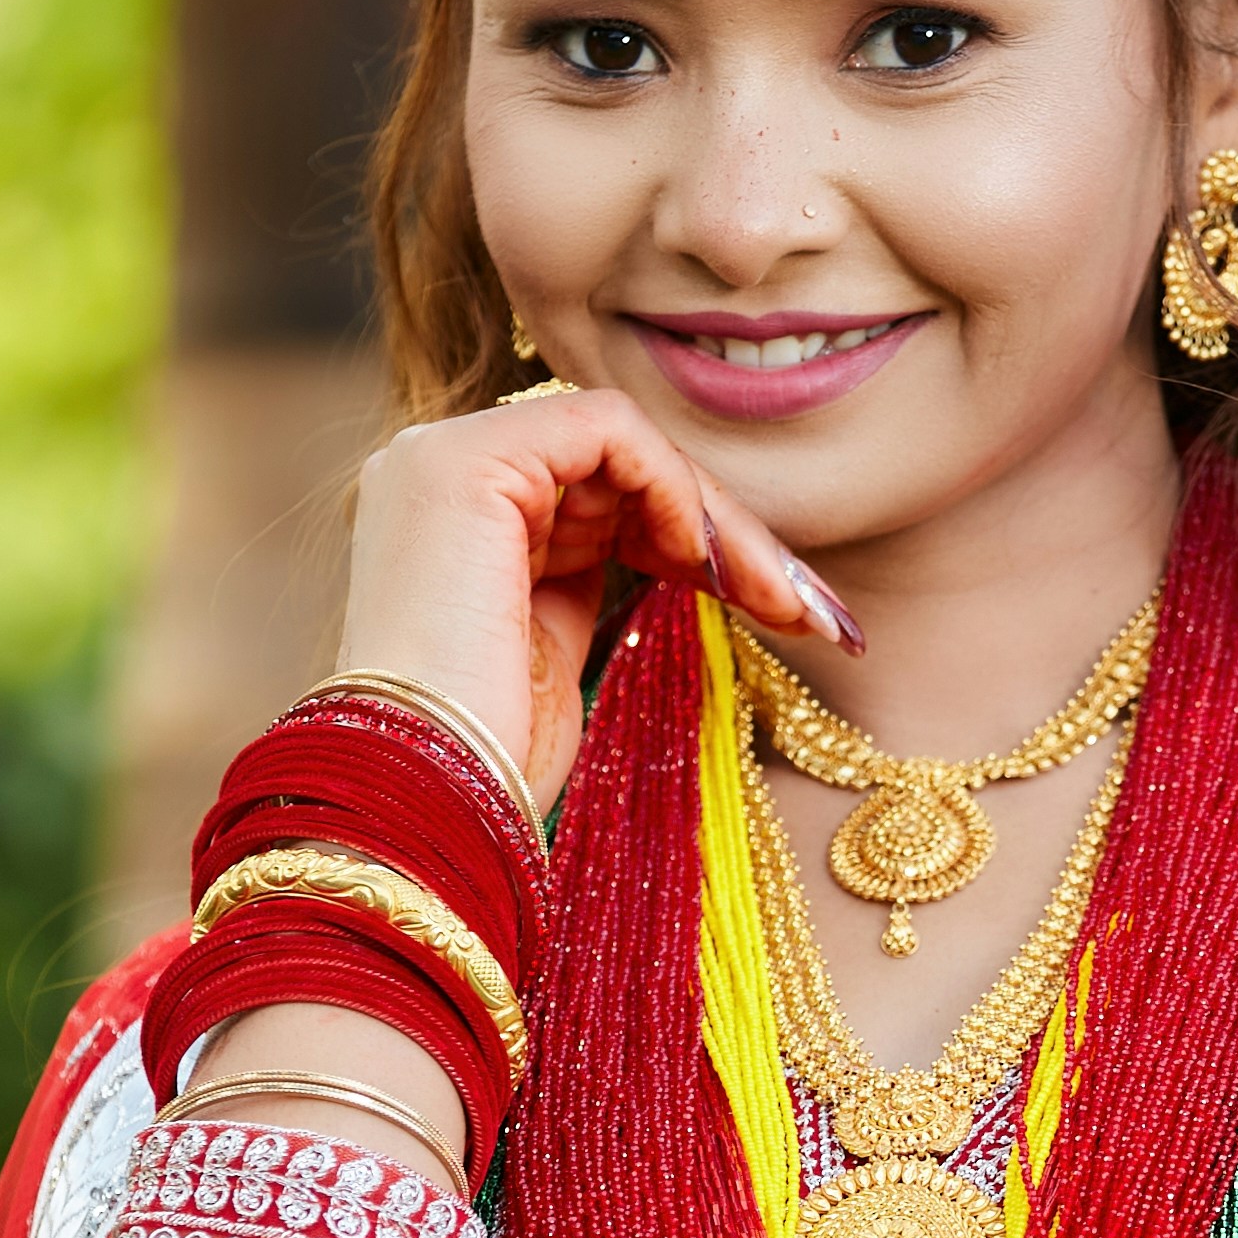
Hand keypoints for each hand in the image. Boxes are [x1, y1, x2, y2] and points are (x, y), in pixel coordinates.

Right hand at [336, 384, 860, 810]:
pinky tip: (710, 568)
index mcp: (445, 516)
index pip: (595, 488)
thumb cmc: (484, 764)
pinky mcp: (466, 462)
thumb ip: (590, 575)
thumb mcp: (550, 649)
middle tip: (812, 608)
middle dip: (725, 532)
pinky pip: (610, 432)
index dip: (694, 537)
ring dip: (719, 520)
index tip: (783, 609)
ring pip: (626, 445)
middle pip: (618, 464)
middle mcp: (432, 469)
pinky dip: (678, 491)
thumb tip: (685, 547)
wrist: (424, 805)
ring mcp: (440, 456)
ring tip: (782, 600)